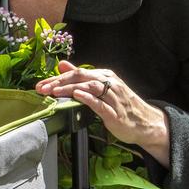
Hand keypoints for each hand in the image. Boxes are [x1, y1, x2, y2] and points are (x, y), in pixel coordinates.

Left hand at [36, 61, 170, 166]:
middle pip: (81, 77)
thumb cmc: (122, 105)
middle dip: (59, 82)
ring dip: (70, 89)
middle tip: (42, 88)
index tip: (41, 83)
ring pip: (90, 88)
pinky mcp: (116, 113)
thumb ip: (81, 77)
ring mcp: (114, 98)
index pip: (77, 72)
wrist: (146, 123)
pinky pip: (101, 104)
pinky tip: (77, 96)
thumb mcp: (101, 87)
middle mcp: (110, 83)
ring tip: (55, 92)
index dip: (57, 77)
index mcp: (105, 76)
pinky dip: (88, 99)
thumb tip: (62, 65)